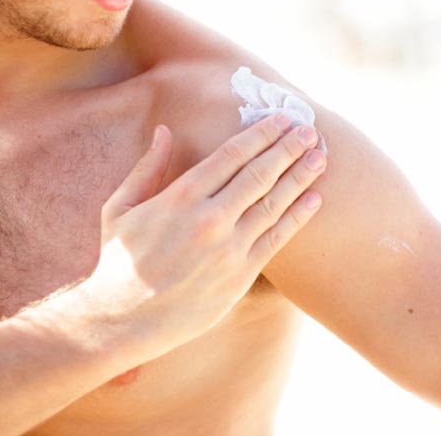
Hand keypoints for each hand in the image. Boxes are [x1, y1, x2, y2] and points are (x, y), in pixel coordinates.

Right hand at [87, 115, 325, 360]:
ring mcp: (228, 248)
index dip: (261, 134)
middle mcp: (209, 218)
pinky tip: (314, 199)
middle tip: (310, 129)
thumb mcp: (121, 206)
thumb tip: (164, 130)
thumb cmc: (120, 260)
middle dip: (288, 148)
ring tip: (321, 157)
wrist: (123, 320)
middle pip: (259, 174)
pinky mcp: (240, 275)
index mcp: (180, 196)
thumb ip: (147, 167)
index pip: (232, 155)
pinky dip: (297, 217)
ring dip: (300, 177)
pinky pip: (276, 240)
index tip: (281, 119)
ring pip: (274, 203)